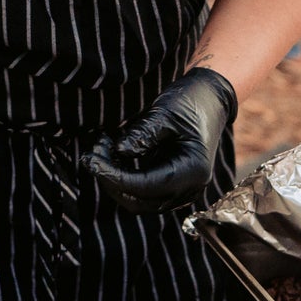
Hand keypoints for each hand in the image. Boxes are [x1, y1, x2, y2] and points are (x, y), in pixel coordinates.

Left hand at [86, 66, 236, 213]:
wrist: (209, 99)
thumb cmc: (189, 102)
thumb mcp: (164, 113)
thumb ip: (142, 135)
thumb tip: (118, 152)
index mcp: (192, 170)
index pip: (145, 186)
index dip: (114, 177)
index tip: (91, 160)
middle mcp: (189, 187)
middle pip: (140, 201)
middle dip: (111, 181)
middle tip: (91, 154)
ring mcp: (182, 189)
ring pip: (139, 200)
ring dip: (115, 180)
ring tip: (101, 148)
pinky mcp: (172, 184)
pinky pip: (143, 190)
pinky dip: (124, 177)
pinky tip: (112, 153)